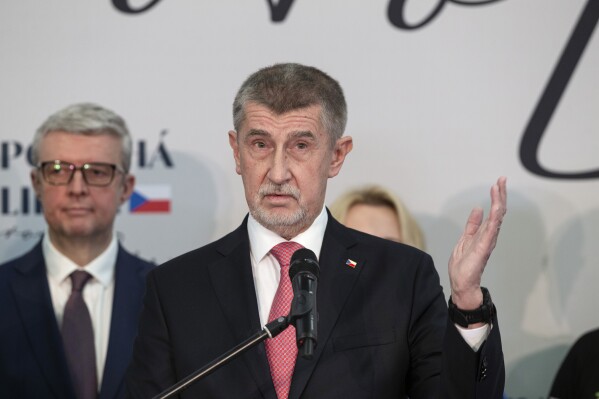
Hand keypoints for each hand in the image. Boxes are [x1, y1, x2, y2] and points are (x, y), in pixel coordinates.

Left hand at [448, 177, 506, 310]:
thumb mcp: (464, 239)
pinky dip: (495, 217)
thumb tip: (478, 209)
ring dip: (499, 201)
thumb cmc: (464, 265)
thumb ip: (472, 225)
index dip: (496, 197)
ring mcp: (488, 241)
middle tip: (502, 179)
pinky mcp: (484, 247)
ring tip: (499, 186)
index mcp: (484, 233)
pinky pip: (492, 229)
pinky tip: (498, 206)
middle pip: (498, 212)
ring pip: (497, 217)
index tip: (497, 183)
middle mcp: (489, 235)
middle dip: (500, 195)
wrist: (462, 283)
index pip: (492, 212)